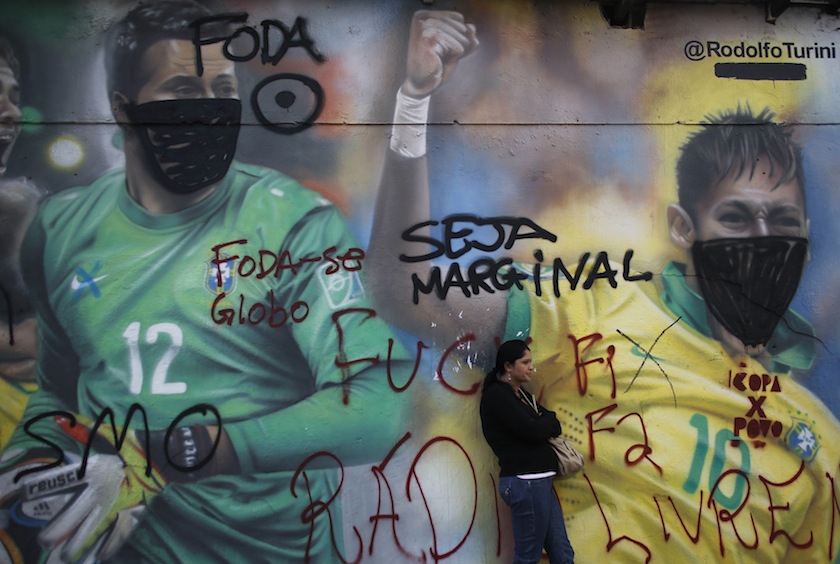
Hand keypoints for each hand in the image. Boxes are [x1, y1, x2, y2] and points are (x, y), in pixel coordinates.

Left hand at [0, 413, 166, 561]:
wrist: (168, 456)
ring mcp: (119, 505)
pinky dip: (106, 548)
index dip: (42, 487)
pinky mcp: (133, 513)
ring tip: (64, 556)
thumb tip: (57, 419)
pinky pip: (117, 535)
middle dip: (58, 530)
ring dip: (78, 545)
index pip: (63, 481)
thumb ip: (84, 429)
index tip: (27, 495)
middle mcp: (103, 491)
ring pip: (94, 530)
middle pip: (75, 515)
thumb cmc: (136, 445)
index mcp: (96, 471)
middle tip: (44, 541)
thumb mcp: (111, 435)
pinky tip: (97, 557)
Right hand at [403, 10, 478, 98]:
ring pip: (462, 39)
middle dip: (458, 46)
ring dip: (455, 54)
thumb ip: (465, 34)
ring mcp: (426, 29)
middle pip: (462, 28)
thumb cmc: (436, 64)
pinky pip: (458, 48)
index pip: (459, 18)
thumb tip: (472, 28)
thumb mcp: (454, 45)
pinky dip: (453, 59)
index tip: (443, 47)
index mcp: (426, 15)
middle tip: (441, 56)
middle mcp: (424, 18)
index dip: (457, 37)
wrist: (421, 84)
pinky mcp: (430, 42)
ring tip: (439, 59)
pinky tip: (438, 63)